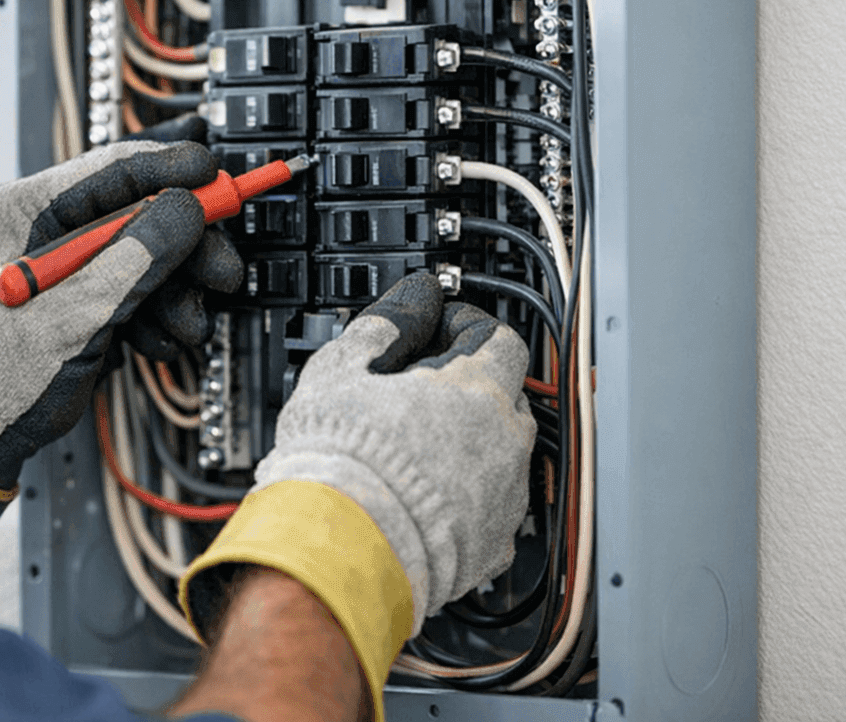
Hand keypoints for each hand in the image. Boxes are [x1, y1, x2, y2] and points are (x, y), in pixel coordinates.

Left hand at [0, 139, 242, 488]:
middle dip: (186, 246)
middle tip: (222, 272)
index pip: (112, 168)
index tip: (218, 177)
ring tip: (187, 325)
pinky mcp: (81, 294)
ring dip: (176, 291)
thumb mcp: (75, 315)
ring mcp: (65, 262)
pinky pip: (135, 287)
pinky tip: (160, 340)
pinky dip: (156, 313)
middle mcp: (45, 228)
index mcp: (25, 210)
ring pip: (144, 254)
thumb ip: (134, 258)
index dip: (172, 170)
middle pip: (138, 212)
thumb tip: (186, 210)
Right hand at [254, 272, 535, 632]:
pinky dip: (469, 498)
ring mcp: (506, 498)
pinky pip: (494, 510)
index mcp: (478, 391)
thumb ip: (388, 322)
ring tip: (416, 447)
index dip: (467, 325)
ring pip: (504, 454)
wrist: (338, 548)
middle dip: (470, 385)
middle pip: (507, 395)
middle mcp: (506, 443)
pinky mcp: (494, 547)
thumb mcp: (344, 366)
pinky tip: (426, 495)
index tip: (439, 330)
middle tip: (420, 388)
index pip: (500, 337)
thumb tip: (412, 298)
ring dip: (472, 442)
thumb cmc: (338, 462)